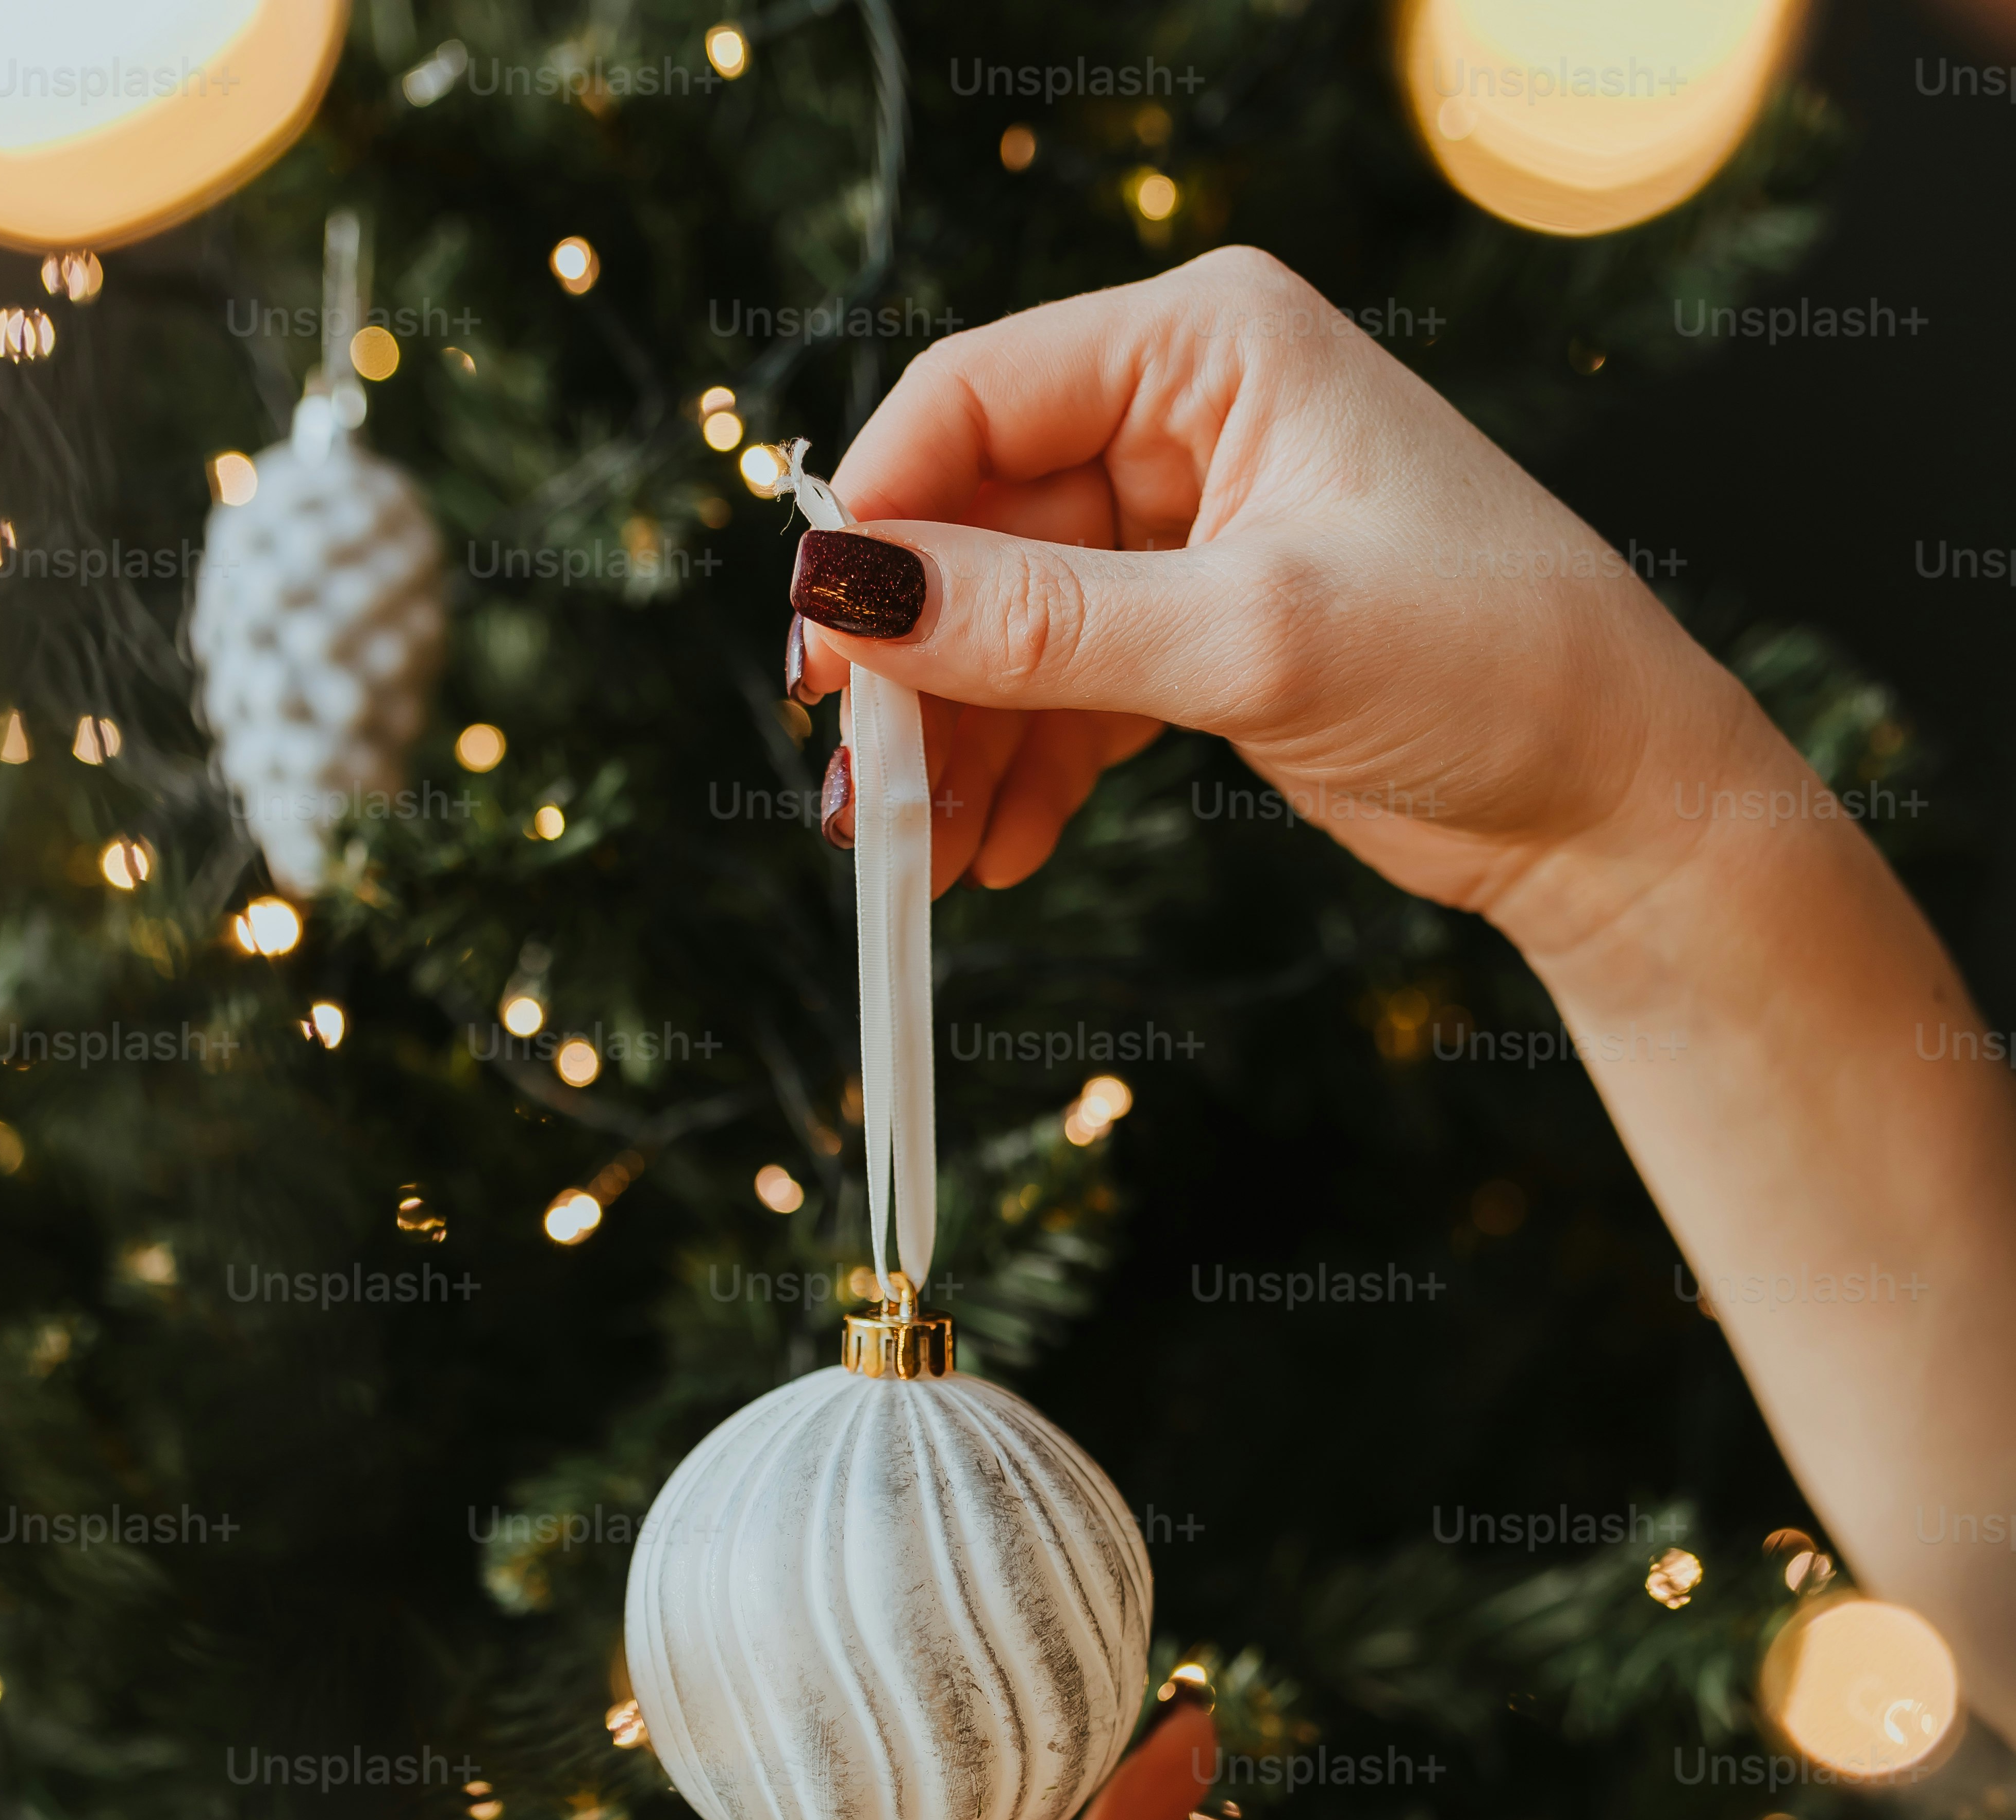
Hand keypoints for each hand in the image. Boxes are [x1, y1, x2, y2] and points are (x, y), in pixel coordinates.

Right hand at [790, 245, 1740, 919]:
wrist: (1614, 797)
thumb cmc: (1489, 664)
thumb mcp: (1251, 638)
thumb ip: (1044, 623)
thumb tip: (856, 600)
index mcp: (1207, 343)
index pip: (972, 398)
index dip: (878, 520)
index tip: (818, 649)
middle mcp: (1185, 415)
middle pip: (974, 528)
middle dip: (913, 669)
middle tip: (861, 798)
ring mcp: (1187, 530)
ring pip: (1006, 627)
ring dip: (957, 746)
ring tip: (925, 863)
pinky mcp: (1196, 634)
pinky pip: (1061, 692)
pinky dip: (1021, 774)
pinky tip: (997, 856)